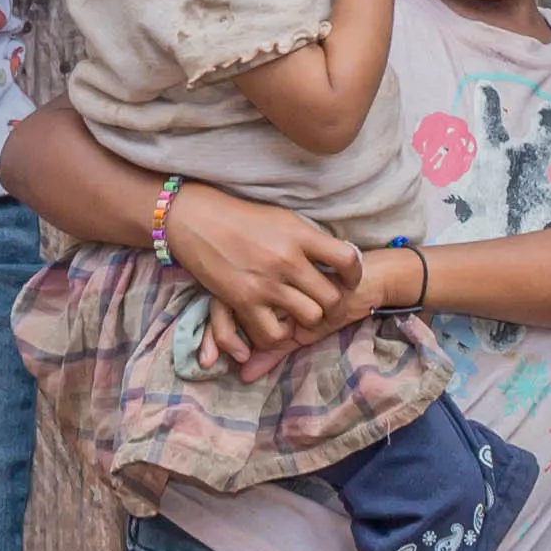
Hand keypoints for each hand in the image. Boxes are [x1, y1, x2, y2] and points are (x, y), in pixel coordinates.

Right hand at [165, 184, 369, 364]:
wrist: (197, 220)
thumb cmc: (242, 217)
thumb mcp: (283, 219)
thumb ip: (310, 240)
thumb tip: (340, 258)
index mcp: (300, 235)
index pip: (347, 259)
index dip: (354, 274)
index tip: (347, 278)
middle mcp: (286, 260)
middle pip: (331, 297)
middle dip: (332, 304)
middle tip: (324, 303)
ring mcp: (265, 283)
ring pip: (310, 317)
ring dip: (308, 319)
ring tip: (301, 313)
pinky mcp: (243, 301)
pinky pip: (274, 333)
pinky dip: (279, 334)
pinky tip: (277, 323)